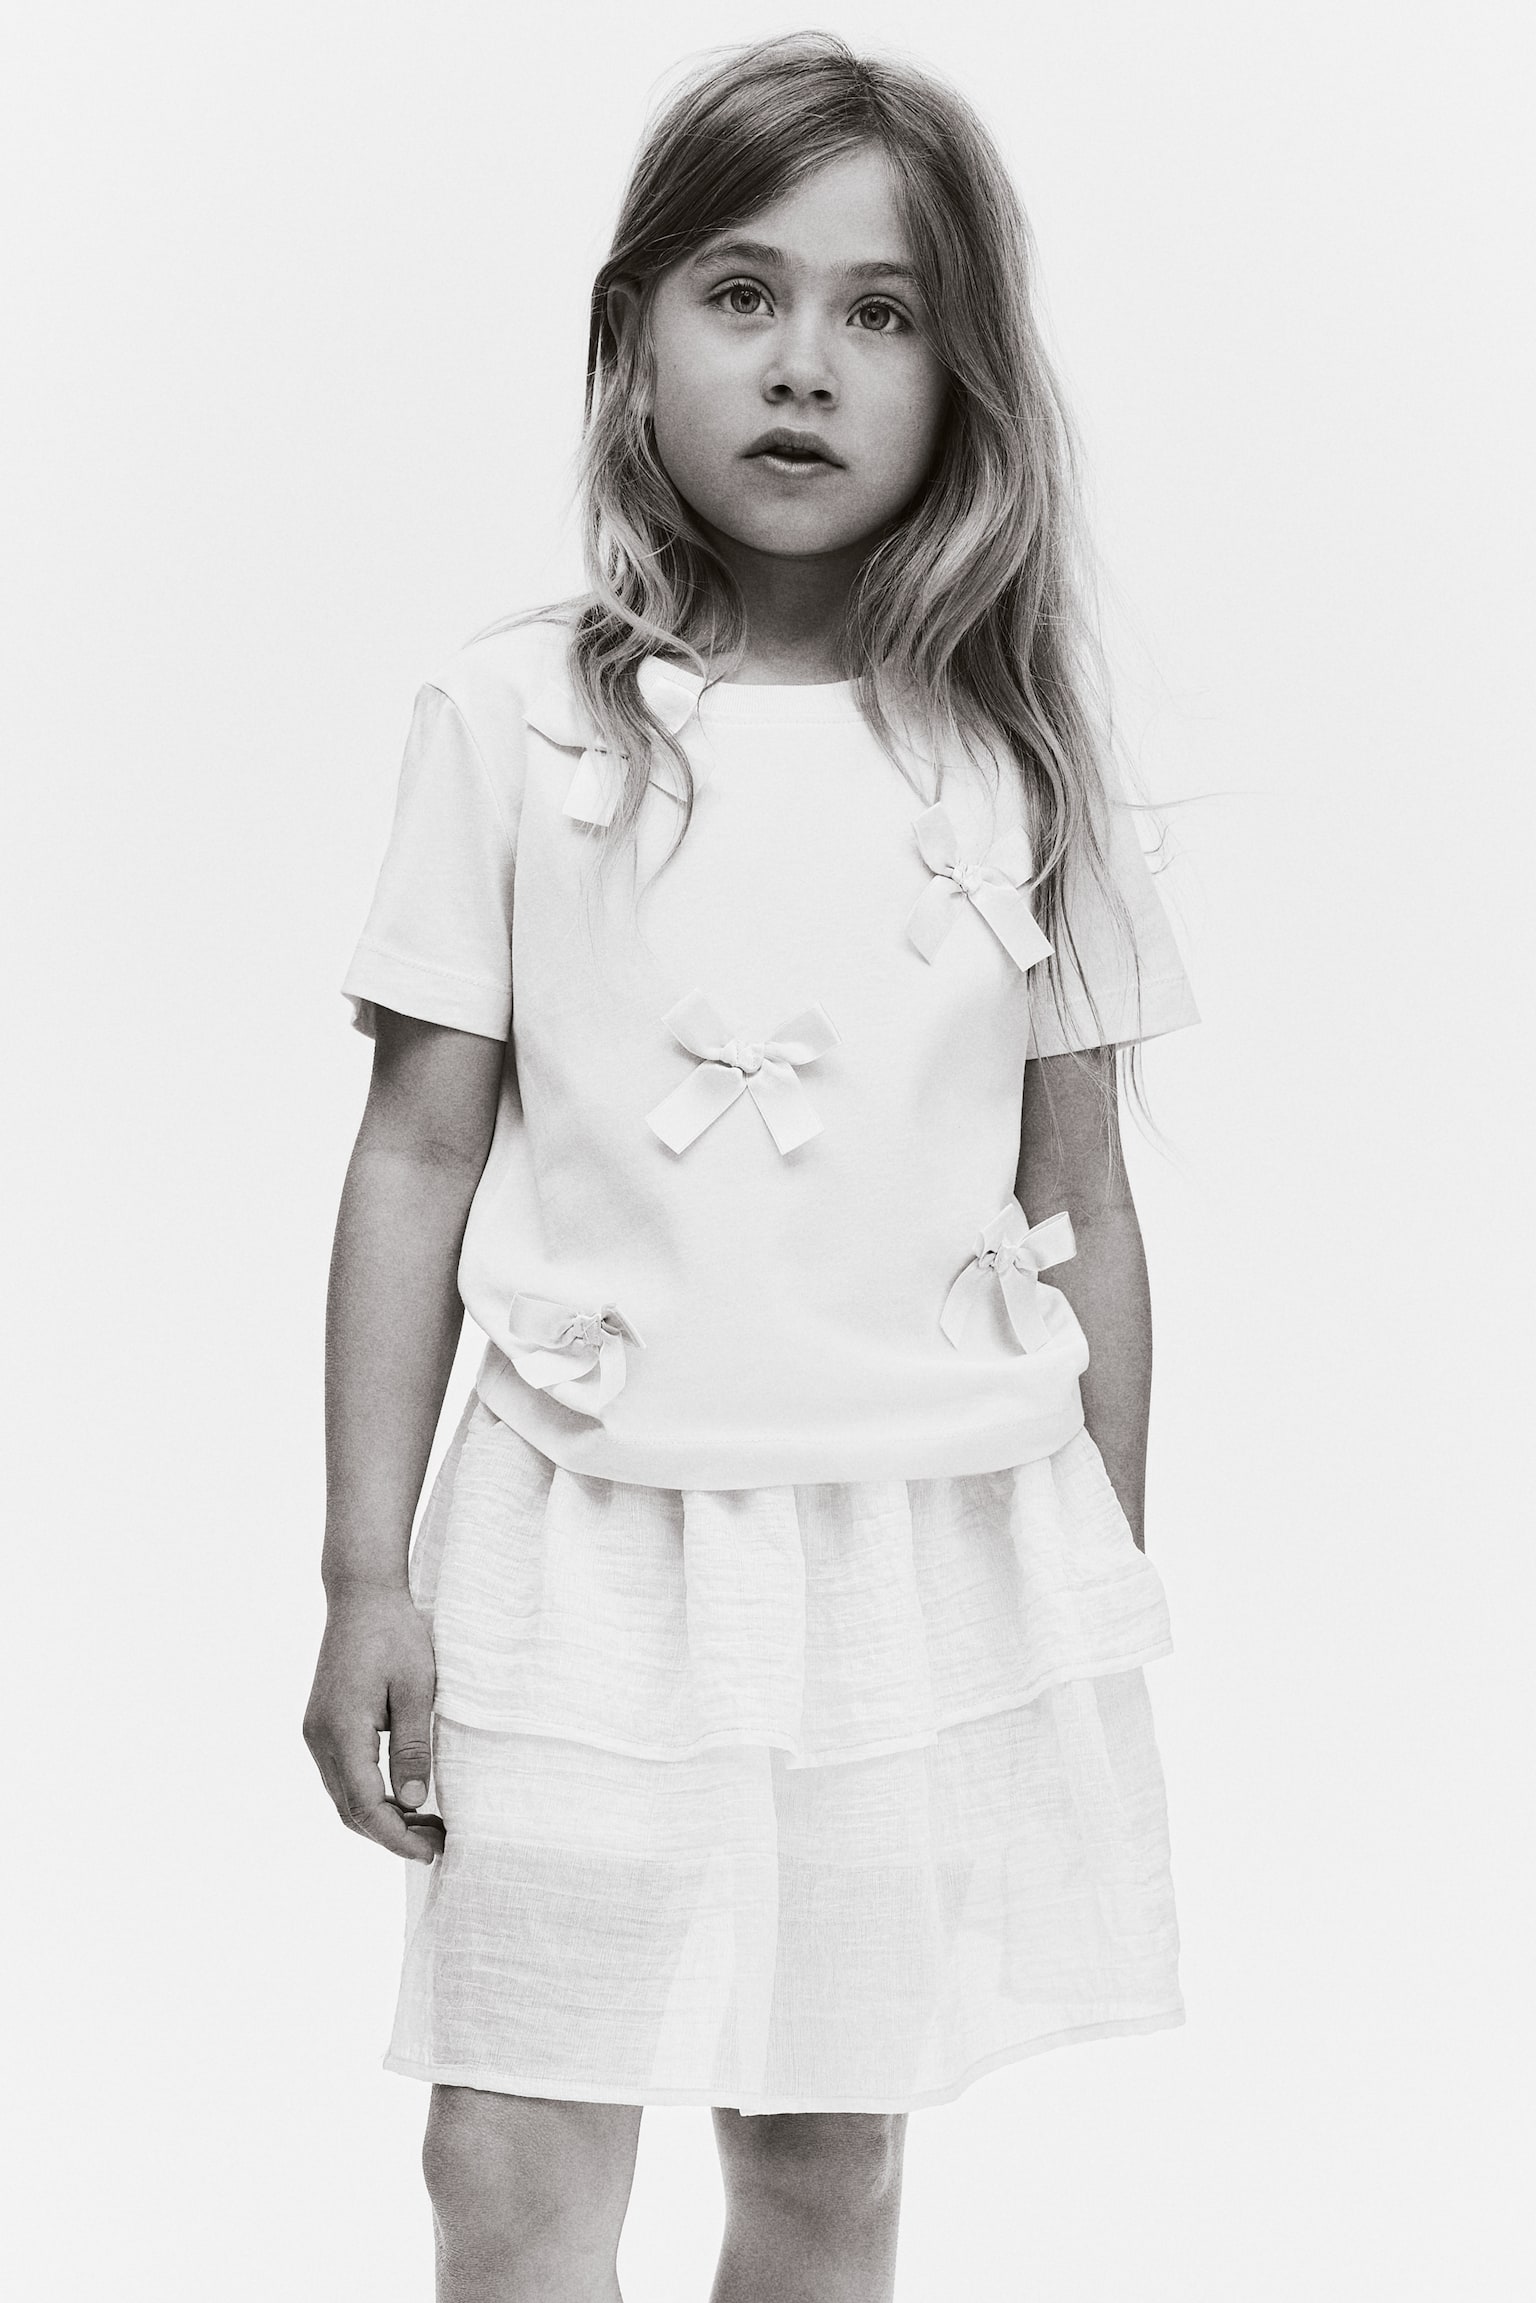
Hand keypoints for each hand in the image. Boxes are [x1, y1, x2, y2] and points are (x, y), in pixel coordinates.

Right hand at [303, 1585, 445, 1863]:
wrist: (362, 1596)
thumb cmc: (395, 1635)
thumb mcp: (417, 1689)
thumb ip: (413, 1747)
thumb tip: (416, 1802)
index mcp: (341, 1731)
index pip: (366, 1806)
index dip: (398, 1837)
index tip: (432, 1851)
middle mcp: (320, 1738)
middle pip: (350, 1810)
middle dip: (392, 1835)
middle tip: (438, 1843)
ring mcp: (316, 1733)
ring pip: (344, 1797)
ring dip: (382, 1818)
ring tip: (428, 1826)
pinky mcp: (322, 1726)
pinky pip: (343, 1776)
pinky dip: (371, 1795)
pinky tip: (405, 1797)